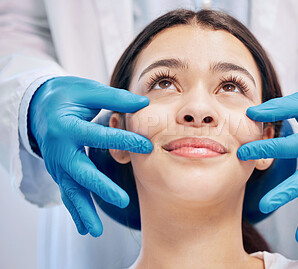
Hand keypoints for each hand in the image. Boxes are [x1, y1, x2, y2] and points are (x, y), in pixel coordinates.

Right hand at [29, 76, 151, 236]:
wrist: (39, 106)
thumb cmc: (67, 96)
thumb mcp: (88, 90)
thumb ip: (114, 97)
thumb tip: (143, 102)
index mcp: (66, 126)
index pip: (97, 136)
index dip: (123, 140)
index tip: (147, 146)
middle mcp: (59, 148)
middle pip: (80, 171)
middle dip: (101, 187)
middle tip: (122, 201)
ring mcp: (57, 164)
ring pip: (70, 190)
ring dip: (83, 211)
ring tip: (95, 231)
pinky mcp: (59, 172)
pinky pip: (67, 193)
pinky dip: (76, 211)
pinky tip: (86, 228)